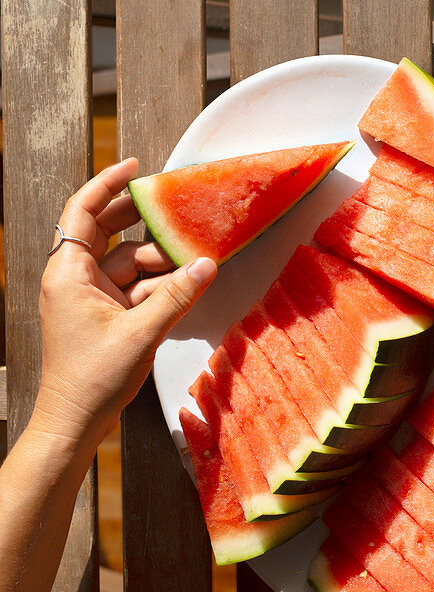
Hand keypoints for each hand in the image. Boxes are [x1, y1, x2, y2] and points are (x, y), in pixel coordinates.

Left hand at [34, 158, 216, 450]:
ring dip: (159, 259)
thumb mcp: (140, 333)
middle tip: (174, 202)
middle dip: (141, 218)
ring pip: (127, 261)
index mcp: (68, 273)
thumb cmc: (91, 380)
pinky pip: (135, 287)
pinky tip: (186, 281)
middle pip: (107, 231)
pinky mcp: (105, 315)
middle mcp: (76, 279)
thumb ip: (176, 296)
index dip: (108, 184)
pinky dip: (158, 284)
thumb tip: (206, 265)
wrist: (74, 423)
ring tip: (193, 252)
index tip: (136, 168)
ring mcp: (91, 297)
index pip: (83, 211)